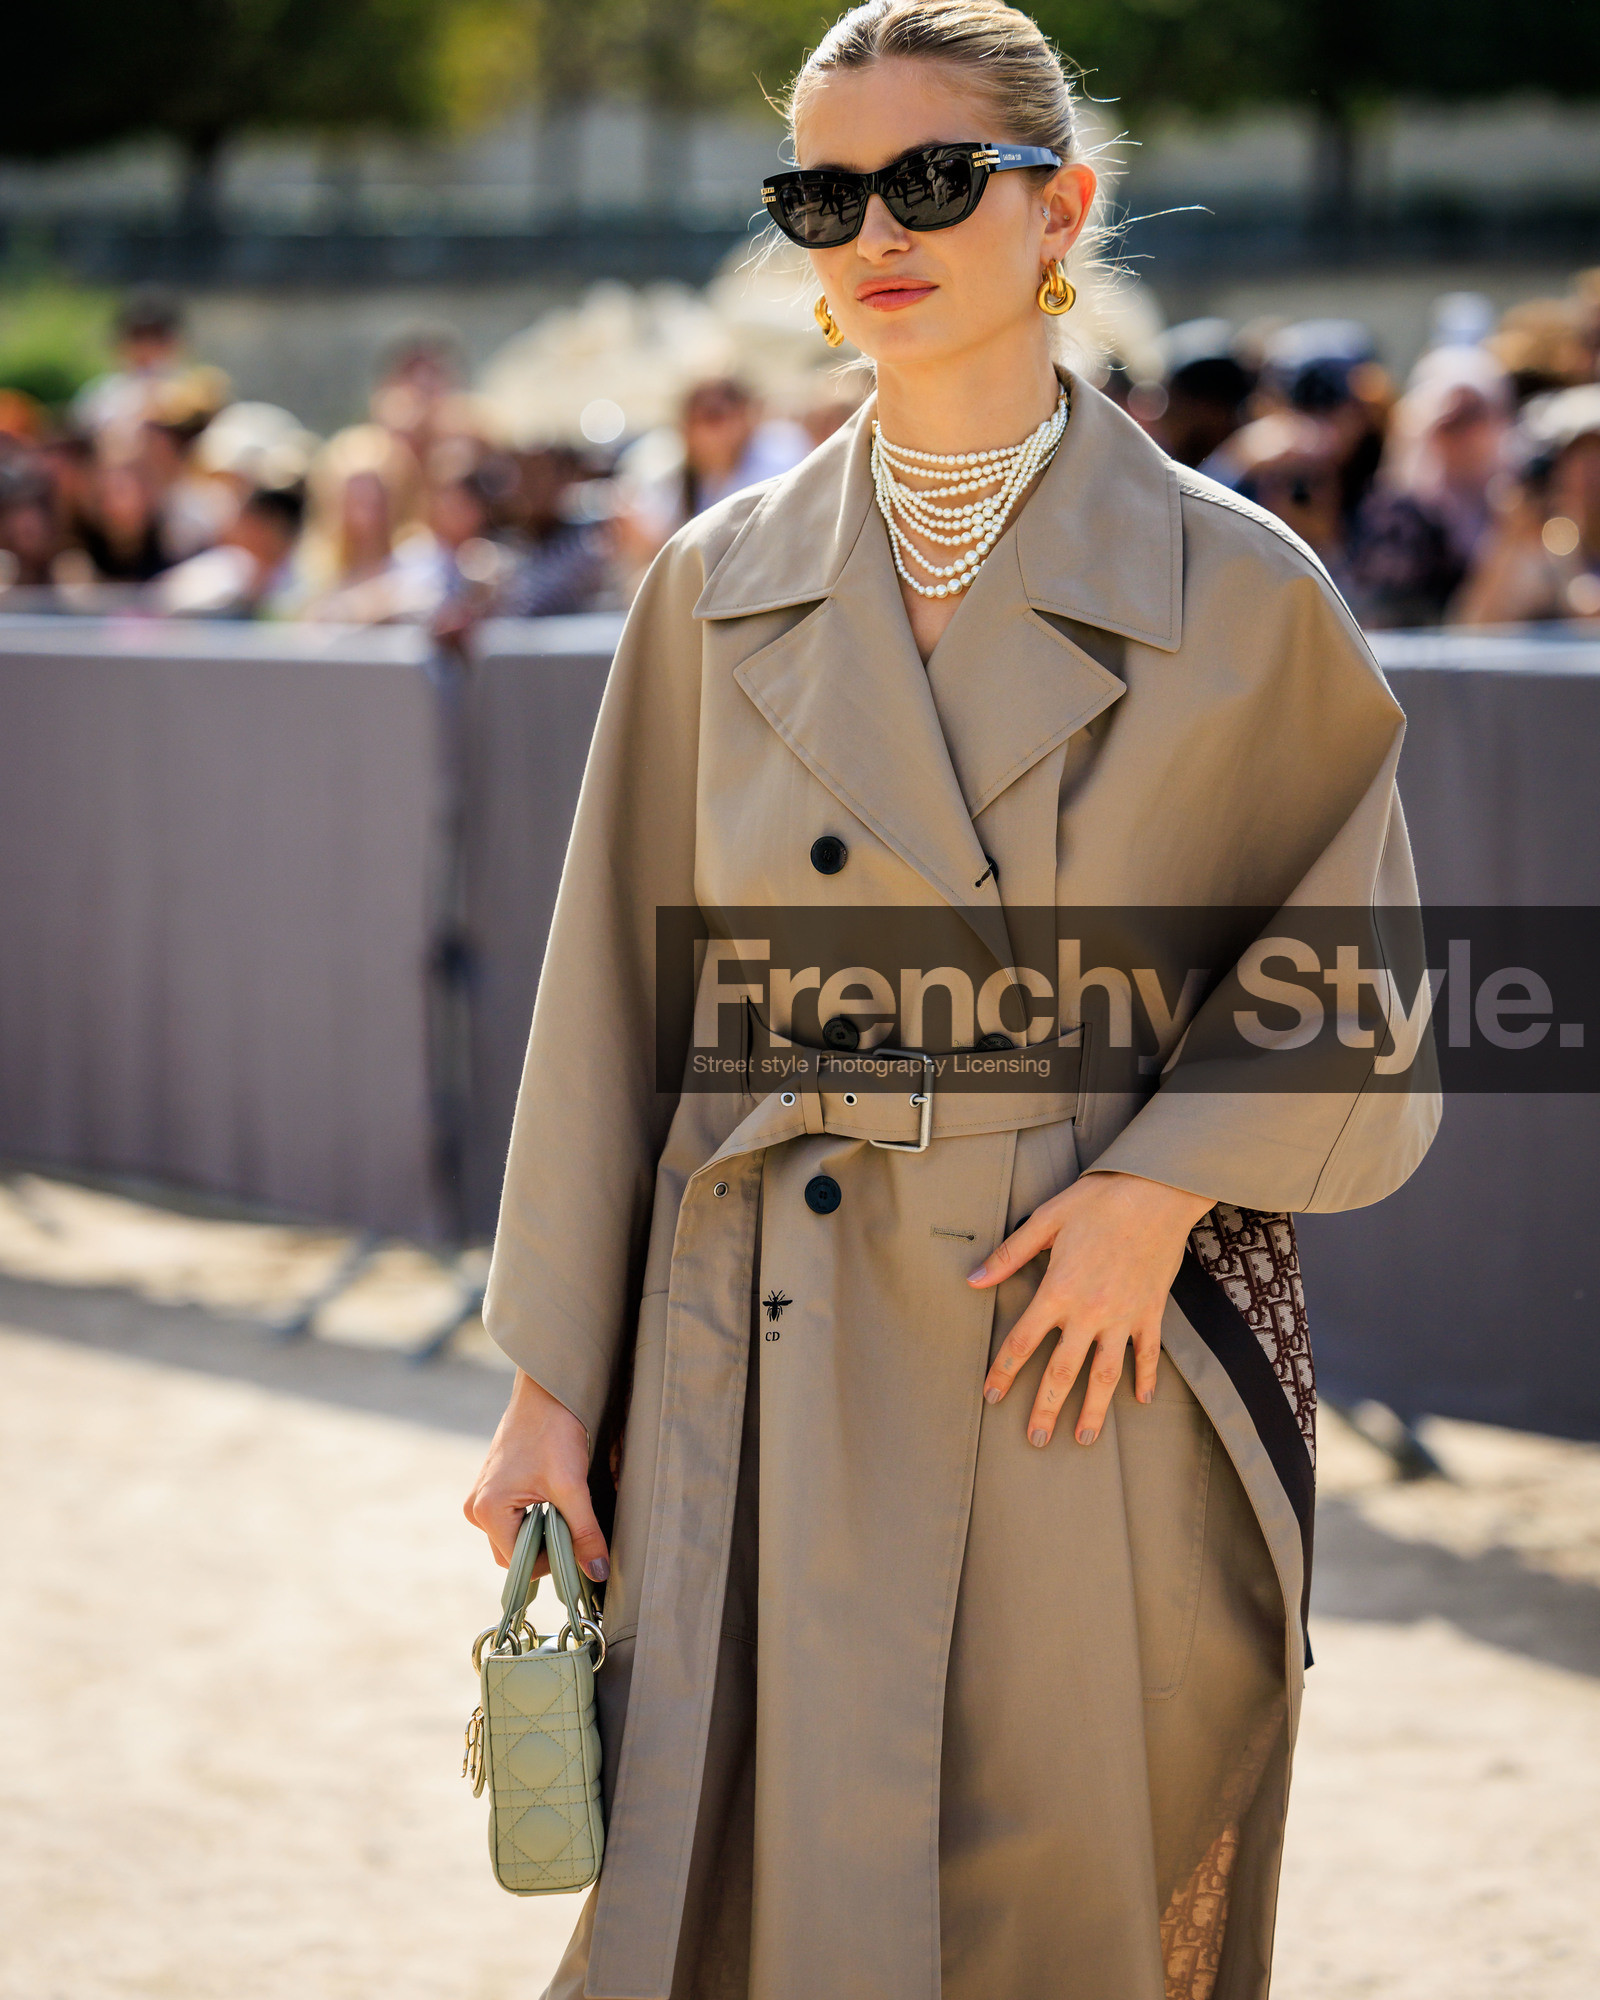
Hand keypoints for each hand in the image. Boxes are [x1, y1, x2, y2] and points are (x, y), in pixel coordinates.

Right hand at [463, 1370, 610, 1580]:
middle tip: (575, 1527)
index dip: (553, 1561)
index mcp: (487, 1511)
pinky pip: (514, 1519)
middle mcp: (476, 1508)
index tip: (578, 1544)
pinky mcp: (494, 1487)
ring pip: (516, 1537)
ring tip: (567, 1509)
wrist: (545, 1390)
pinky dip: (537, 1518)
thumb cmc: (552, 1431)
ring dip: (542, 1533)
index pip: (521, 1564)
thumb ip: (584, 1532)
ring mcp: (482, 1496)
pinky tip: (556, 1500)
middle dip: (546, 1549)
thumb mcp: (572, 1486)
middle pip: (514, 1554)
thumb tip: (597, 1572)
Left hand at [967, 1171, 1214, 1447]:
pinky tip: (1141, 1400)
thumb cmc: (1099, 1200)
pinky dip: (1145, 1377)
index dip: (1004, 1371)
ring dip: (1094, 1410)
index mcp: (1058, 1290)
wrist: (1158, 1192)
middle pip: (1062, 1372)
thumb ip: (1009, 1255)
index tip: (992, 1395)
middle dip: (1046, 1409)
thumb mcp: (1046, 1220)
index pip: (1022, 1341)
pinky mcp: (1152, 1311)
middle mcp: (1090, 1312)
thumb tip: (973, 1280)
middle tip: (1034, 1439)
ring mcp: (1124, 1316)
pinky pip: (1147, 1353)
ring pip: (1106, 1374)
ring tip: (1083, 1438)